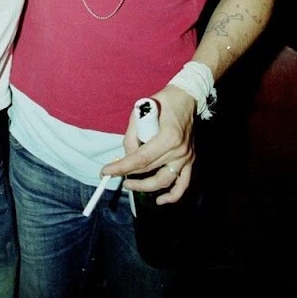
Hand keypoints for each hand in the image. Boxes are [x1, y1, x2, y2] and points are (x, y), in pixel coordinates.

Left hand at [100, 85, 196, 203]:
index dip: (121, 168)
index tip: (105, 172)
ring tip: (129, 184)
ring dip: (144, 186)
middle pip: (149, 170)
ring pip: (163, 181)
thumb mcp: (142, 109)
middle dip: (128, 173)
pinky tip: (160, 200)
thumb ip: (132, 133)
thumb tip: (125, 154)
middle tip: (113, 173)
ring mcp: (187, 157)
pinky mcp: (190, 160)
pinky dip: (172, 196)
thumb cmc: (163, 101)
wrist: (187, 97)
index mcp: (168, 136)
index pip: (141, 159)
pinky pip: (183, 184)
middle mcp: (180, 150)